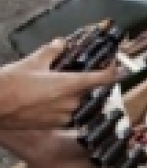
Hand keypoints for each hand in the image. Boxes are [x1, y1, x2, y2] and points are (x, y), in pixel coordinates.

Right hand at [0, 39, 116, 129]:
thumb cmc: (10, 84)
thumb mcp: (32, 62)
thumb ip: (51, 51)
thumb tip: (61, 43)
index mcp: (70, 84)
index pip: (105, 77)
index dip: (114, 69)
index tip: (114, 63)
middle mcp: (72, 102)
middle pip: (93, 90)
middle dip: (90, 81)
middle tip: (82, 72)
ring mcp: (65, 115)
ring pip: (81, 102)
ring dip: (78, 94)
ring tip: (63, 86)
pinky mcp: (56, 125)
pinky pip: (70, 114)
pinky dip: (67, 105)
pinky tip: (54, 99)